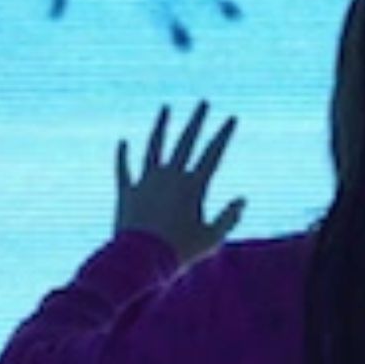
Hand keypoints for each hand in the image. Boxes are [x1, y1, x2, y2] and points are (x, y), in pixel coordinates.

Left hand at [115, 101, 244, 265]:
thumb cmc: (180, 252)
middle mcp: (169, 176)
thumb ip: (228, 218)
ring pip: (153, 146)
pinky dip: (123, 155)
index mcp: (193, 185)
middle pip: (185, 141)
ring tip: (165, 108)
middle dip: (196, 120)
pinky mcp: (127, 192)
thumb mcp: (211, 238)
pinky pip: (124, 169)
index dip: (223, 135)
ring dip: (160, 126)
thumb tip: (242, 201)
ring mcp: (146, 182)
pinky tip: (123, 142)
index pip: (212, 154)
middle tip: (203, 102)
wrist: (141, 260)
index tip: (231, 118)